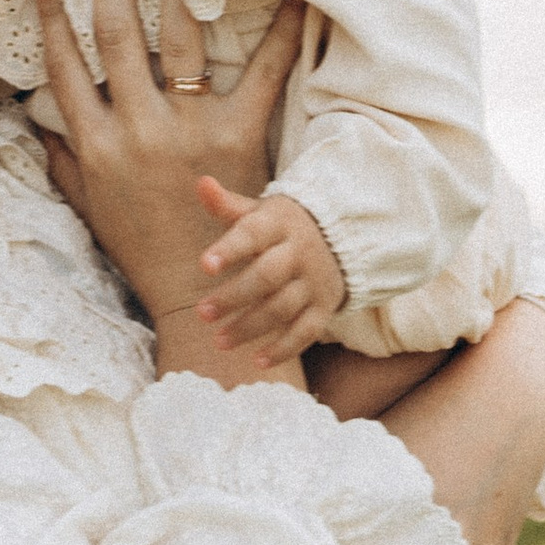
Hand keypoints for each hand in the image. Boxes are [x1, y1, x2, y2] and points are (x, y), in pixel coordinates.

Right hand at [33, 0, 306, 387]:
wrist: (200, 292)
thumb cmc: (140, 246)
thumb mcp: (88, 202)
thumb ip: (64, 156)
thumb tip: (37, 115)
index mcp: (95, 143)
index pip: (64, 63)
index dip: (50, 11)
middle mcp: (136, 128)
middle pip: (115, 33)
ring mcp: (188, 129)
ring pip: (175, 38)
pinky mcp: (239, 136)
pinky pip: (262, 72)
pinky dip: (280, 32)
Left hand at [193, 179, 349, 365]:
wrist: (342, 238)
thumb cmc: (282, 227)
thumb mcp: (259, 212)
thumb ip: (227, 205)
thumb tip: (201, 182)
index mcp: (278, 225)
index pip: (252, 235)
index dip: (229, 249)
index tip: (203, 265)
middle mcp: (298, 253)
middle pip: (266, 276)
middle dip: (234, 297)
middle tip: (201, 313)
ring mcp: (313, 282)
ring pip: (282, 308)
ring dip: (250, 327)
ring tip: (219, 340)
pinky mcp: (324, 308)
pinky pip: (306, 332)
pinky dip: (284, 349)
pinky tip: (257, 361)